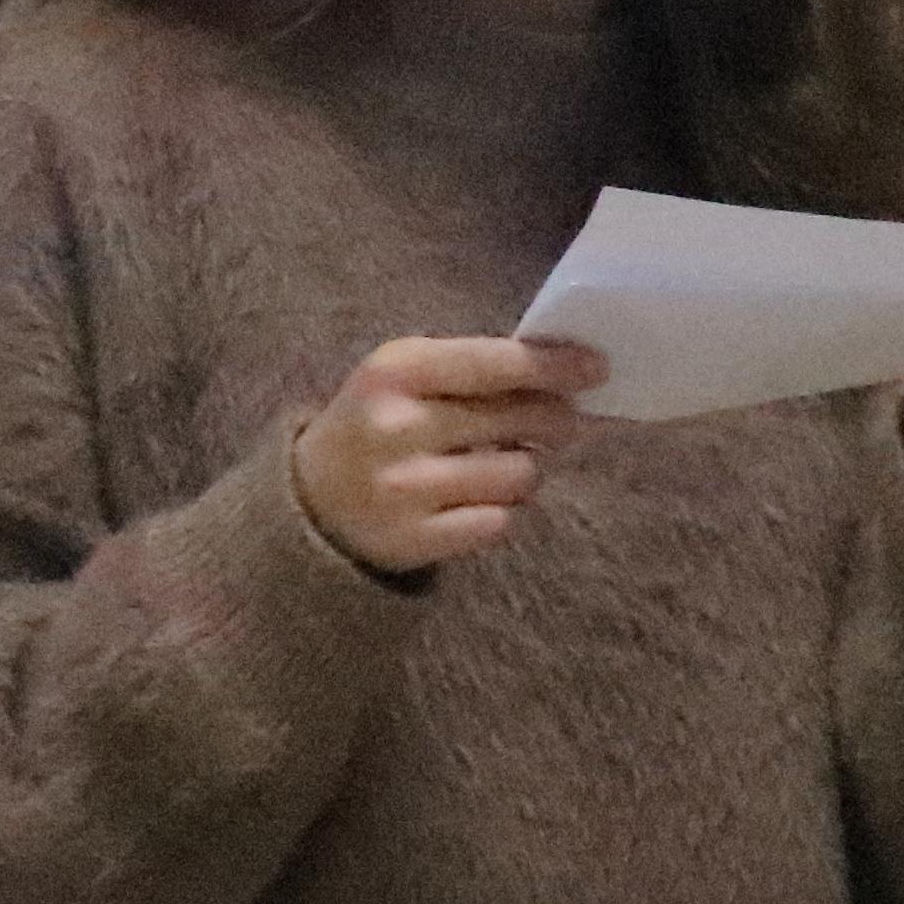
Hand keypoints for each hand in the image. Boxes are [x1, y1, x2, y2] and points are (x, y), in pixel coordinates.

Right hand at [288, 334, 604, 577]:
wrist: (307, 502)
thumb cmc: (374, 424)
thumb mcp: (402, 376)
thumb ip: (470, 368)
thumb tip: (565, 372)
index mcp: (394, 370)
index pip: (493, 363)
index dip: (552, 365)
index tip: (596, 367)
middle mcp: (396, 426)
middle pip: (517, 418)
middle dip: (555, 418)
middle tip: (565, 421)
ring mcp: (405, 488)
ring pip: (518, 474)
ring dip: (526, 468)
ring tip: (503, 464)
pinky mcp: (414, 540)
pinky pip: (500, 521)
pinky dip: (503, 510)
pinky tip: (481, 500)